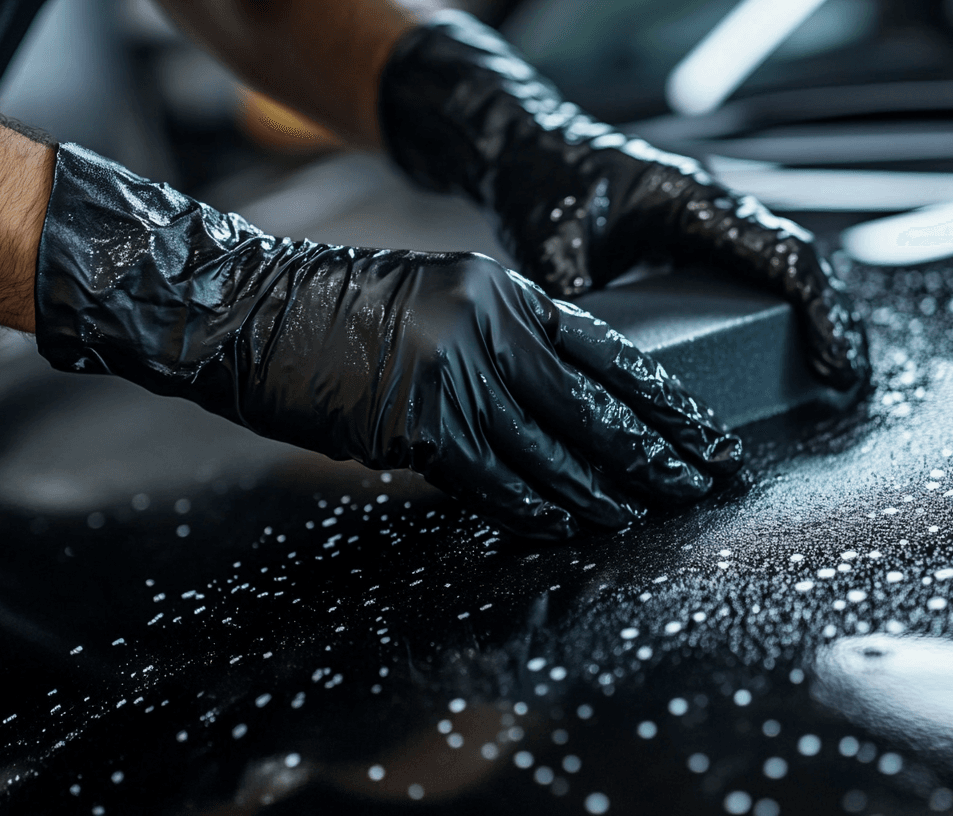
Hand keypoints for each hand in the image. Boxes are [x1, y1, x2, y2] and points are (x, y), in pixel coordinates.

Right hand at [35, 144, 741, 538]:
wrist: (247, 309)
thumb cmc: (334, 309)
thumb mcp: (435, 299)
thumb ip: (499, 342)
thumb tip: (559, 404)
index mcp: (502, 290)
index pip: (607, 350)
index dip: (663, 398)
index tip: (705, 430)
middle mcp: (490, 327)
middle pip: (595, 404)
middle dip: (657, 451)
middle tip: (704, 481)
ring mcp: (456, 375)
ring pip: (553, 450)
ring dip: (602, 491)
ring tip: (643, 514)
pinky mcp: (418, 424)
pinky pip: (495, 479)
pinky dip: (534, 507)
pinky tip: (568, 525)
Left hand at [379, 11, 868, 391]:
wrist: (530, 146)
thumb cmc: (546, 178)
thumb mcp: (554, 239)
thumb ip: (572, 294)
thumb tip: (583, 356)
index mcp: (693, 199)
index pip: (780, 254)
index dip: (817, 311)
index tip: (833, 363)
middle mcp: (713, 206)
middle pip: (799, 262)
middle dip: (833, 319)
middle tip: (848, 379)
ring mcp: (709, 222)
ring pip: (785, 266)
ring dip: (816, 314)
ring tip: (835, 374)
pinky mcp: (695, 241)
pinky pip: (757, 272)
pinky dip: (783, 308)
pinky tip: (789, 350)